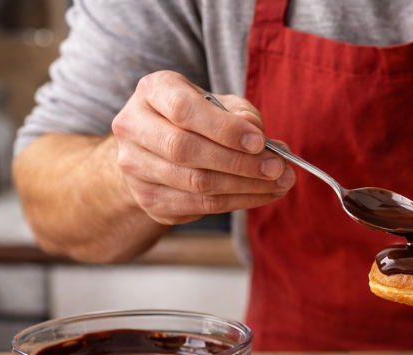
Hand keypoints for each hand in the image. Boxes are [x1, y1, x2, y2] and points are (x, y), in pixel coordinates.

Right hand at [112, 71, 293, 224]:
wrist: (154, 151)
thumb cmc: (195, 120)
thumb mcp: (218, 104)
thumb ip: (240, 113)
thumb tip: (258, 133)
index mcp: (152, 91)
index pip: (183, 109)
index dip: (224, 128)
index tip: (260, 142)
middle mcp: (133, 127)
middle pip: (186, 150)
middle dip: (240, 162)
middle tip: (278, 168)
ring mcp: (135, 166)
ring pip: (195, 182)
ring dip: (245, 187)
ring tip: (279, 184)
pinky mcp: (148, 198)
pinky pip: (199, 205)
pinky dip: (237, 202)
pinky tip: (262, 195)